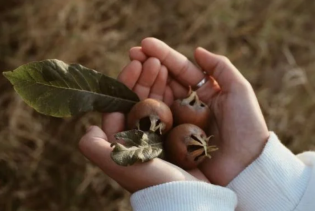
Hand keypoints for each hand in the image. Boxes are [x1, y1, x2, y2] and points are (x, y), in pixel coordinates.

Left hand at [78, 58, 208, 192]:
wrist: (191, 198)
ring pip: (156, 102)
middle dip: (144, 78)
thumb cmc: (156, 183)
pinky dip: (174, 94)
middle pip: (138, 100)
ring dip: (158, 82)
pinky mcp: (178, 135)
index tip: (135, 63)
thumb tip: (87, 128)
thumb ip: (98, 149)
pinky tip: (176, 80)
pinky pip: (173, 109)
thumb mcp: (122, 166)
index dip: (125, 82)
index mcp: (124, 141)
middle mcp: (140, 137)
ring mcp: (159, 134)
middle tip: (152, 58)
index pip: (120, 104)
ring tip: (163, 63)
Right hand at [127, 38, 269, 185]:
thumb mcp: (239, 90)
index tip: (145, 44)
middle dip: (149, 66)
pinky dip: (143, 106)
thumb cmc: (246, 127)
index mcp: (204, 92)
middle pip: (165, 81)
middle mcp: (189, 105)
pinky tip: (133, 93)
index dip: (164, 55)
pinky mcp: (170, 139)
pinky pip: (154, 119)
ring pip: (157, 97)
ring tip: (134, 66)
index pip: (181, 70)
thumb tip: (197, 50)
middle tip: (133, 53)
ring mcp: (178, 121)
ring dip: (144, 82)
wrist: (245, 165)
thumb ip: (220, 67)